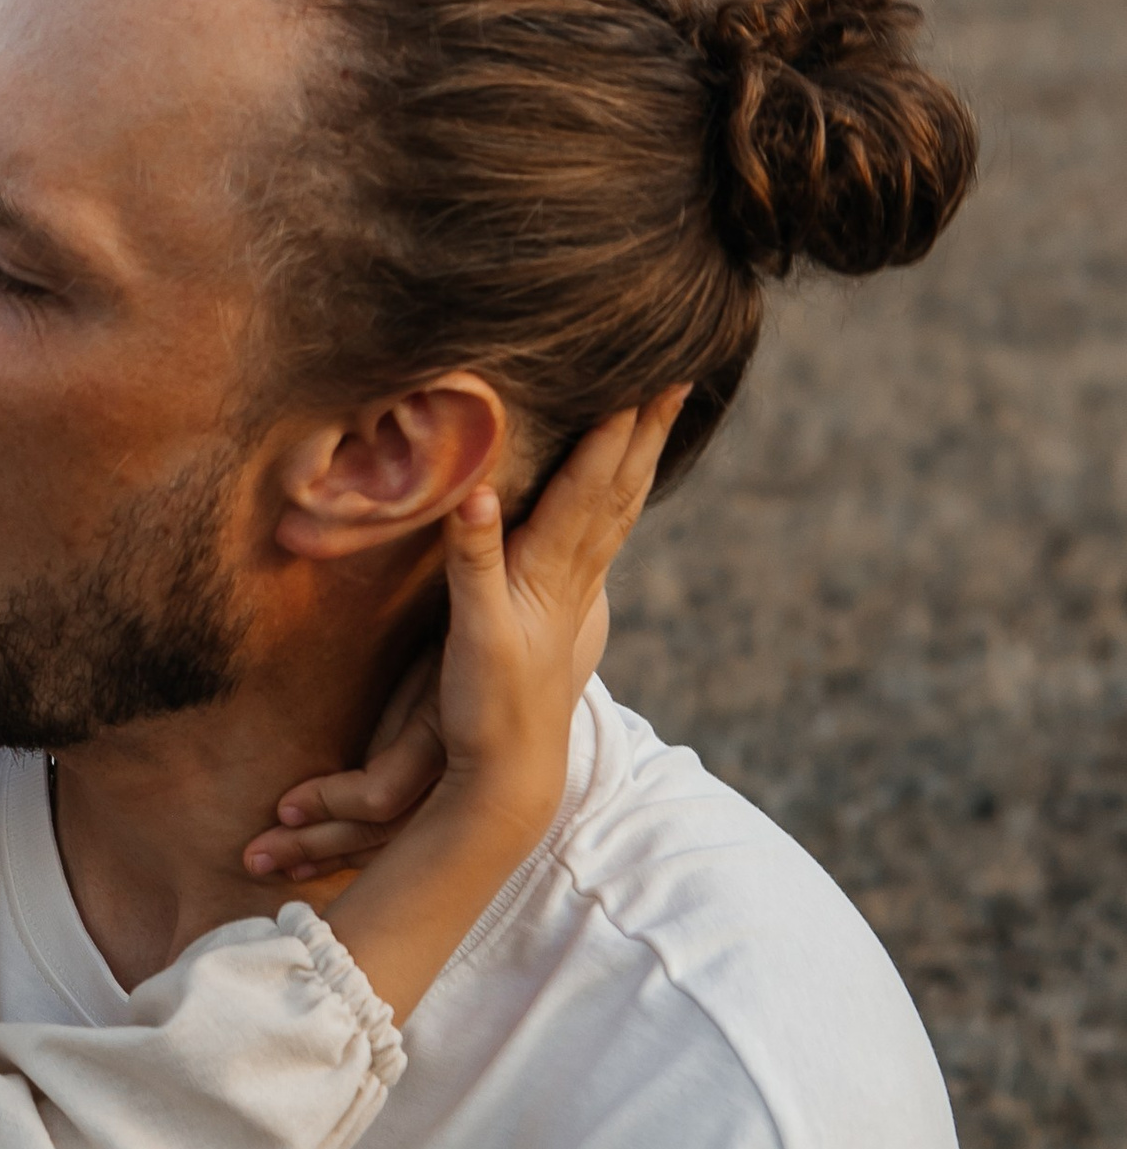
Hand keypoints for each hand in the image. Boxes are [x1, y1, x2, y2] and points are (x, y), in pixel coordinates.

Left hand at [298, 394, 683, 1027]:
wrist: (501, 781)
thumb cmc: (501, 699)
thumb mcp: (515, 617)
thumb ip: (517, 562)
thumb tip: (521, 513)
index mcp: (571, 577)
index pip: (614, 494)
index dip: (642, 438)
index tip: (670, 377)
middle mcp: (564, 586)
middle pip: (609, 494)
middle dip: (639, 430)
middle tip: (670, 368)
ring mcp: (532, 606)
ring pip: (572, 521)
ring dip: (596, 463)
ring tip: (621, 404)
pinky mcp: (486, 634)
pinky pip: (479, 578)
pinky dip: (480, 536)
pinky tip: (483, 491)